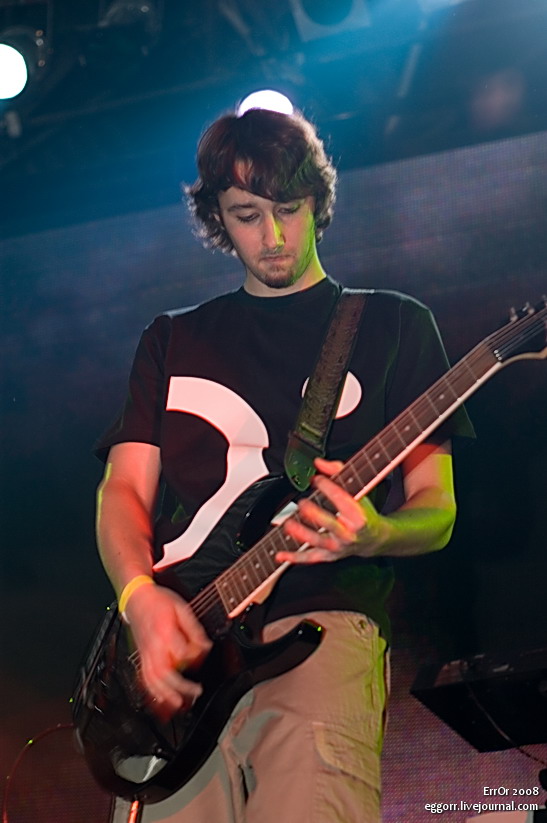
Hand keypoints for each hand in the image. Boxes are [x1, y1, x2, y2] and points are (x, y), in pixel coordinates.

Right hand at [123, 584, 211, 717]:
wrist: (137, 598)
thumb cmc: (159, 601)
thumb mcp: (182, 608)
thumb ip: (194, 629)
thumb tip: (205, 646)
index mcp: (165, 631)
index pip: (181, 653)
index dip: (195, 656)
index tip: (202, 651)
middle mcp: (153, 646)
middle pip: (164, 673)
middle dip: (180, 687)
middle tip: (196, 692)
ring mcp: (145, 653)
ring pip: (152, 680)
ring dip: (165, 696)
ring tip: (179, 705)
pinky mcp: (141, 657)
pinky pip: (144, 678)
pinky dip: (152, 692)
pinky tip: (161, 700)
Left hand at [276, 457, 386, 564]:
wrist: (373, 539)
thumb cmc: (363, 513)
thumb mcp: (358, 491)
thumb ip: (338, 472)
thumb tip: (319, 462)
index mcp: (359, 516)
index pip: (343, 500)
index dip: (329, 488)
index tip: (317, 479)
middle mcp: (349, 533)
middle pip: (330, 524)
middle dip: (316, 514)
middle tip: (303, 504)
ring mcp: (338, 546)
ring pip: (318, 542)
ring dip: (302, 534)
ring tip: (288, 525)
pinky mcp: (329, 555)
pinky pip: (310, 558)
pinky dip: (294, 557)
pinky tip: (280, 555)